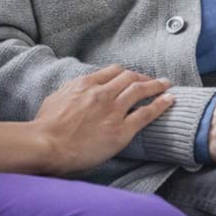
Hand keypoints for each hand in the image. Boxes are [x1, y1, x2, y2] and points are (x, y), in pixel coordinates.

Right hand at [32, 65, 175, 175]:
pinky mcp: (121, 131)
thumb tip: (73, 89)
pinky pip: (146, 114)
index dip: (126, 73)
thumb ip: (68, 91)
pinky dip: (160, 105)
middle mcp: (102, 93)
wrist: (47, 144)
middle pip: (130, 78)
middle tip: (154, 80)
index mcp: (86, 84)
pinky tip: (170, 100)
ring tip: (167, 85)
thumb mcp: (54, 98)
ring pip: (140, 91)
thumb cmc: (45, 126)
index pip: (112, 71)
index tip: (132, 76)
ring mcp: (113, 111)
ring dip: (156, 86)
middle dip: (144, 77)